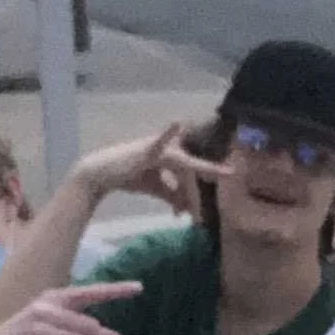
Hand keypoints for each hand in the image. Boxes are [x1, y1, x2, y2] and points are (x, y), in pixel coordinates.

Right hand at [76, 120, 212, 213]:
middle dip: (196, 191)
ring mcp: (160, 147)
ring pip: (182, 169)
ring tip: (183, 208)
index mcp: (174, 154)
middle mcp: (171, 148)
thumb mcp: (156, 188)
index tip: (230, 175)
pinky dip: (168, 133)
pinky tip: (177, 123)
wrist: (103, 175)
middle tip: (203, 211)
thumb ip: (174, 196)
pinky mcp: (149, 149)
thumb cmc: (130, 177)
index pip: (196, 168)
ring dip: (184, 190)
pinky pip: (160, 142)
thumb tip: (188, 210)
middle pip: (191, 172)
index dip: (211, 173)